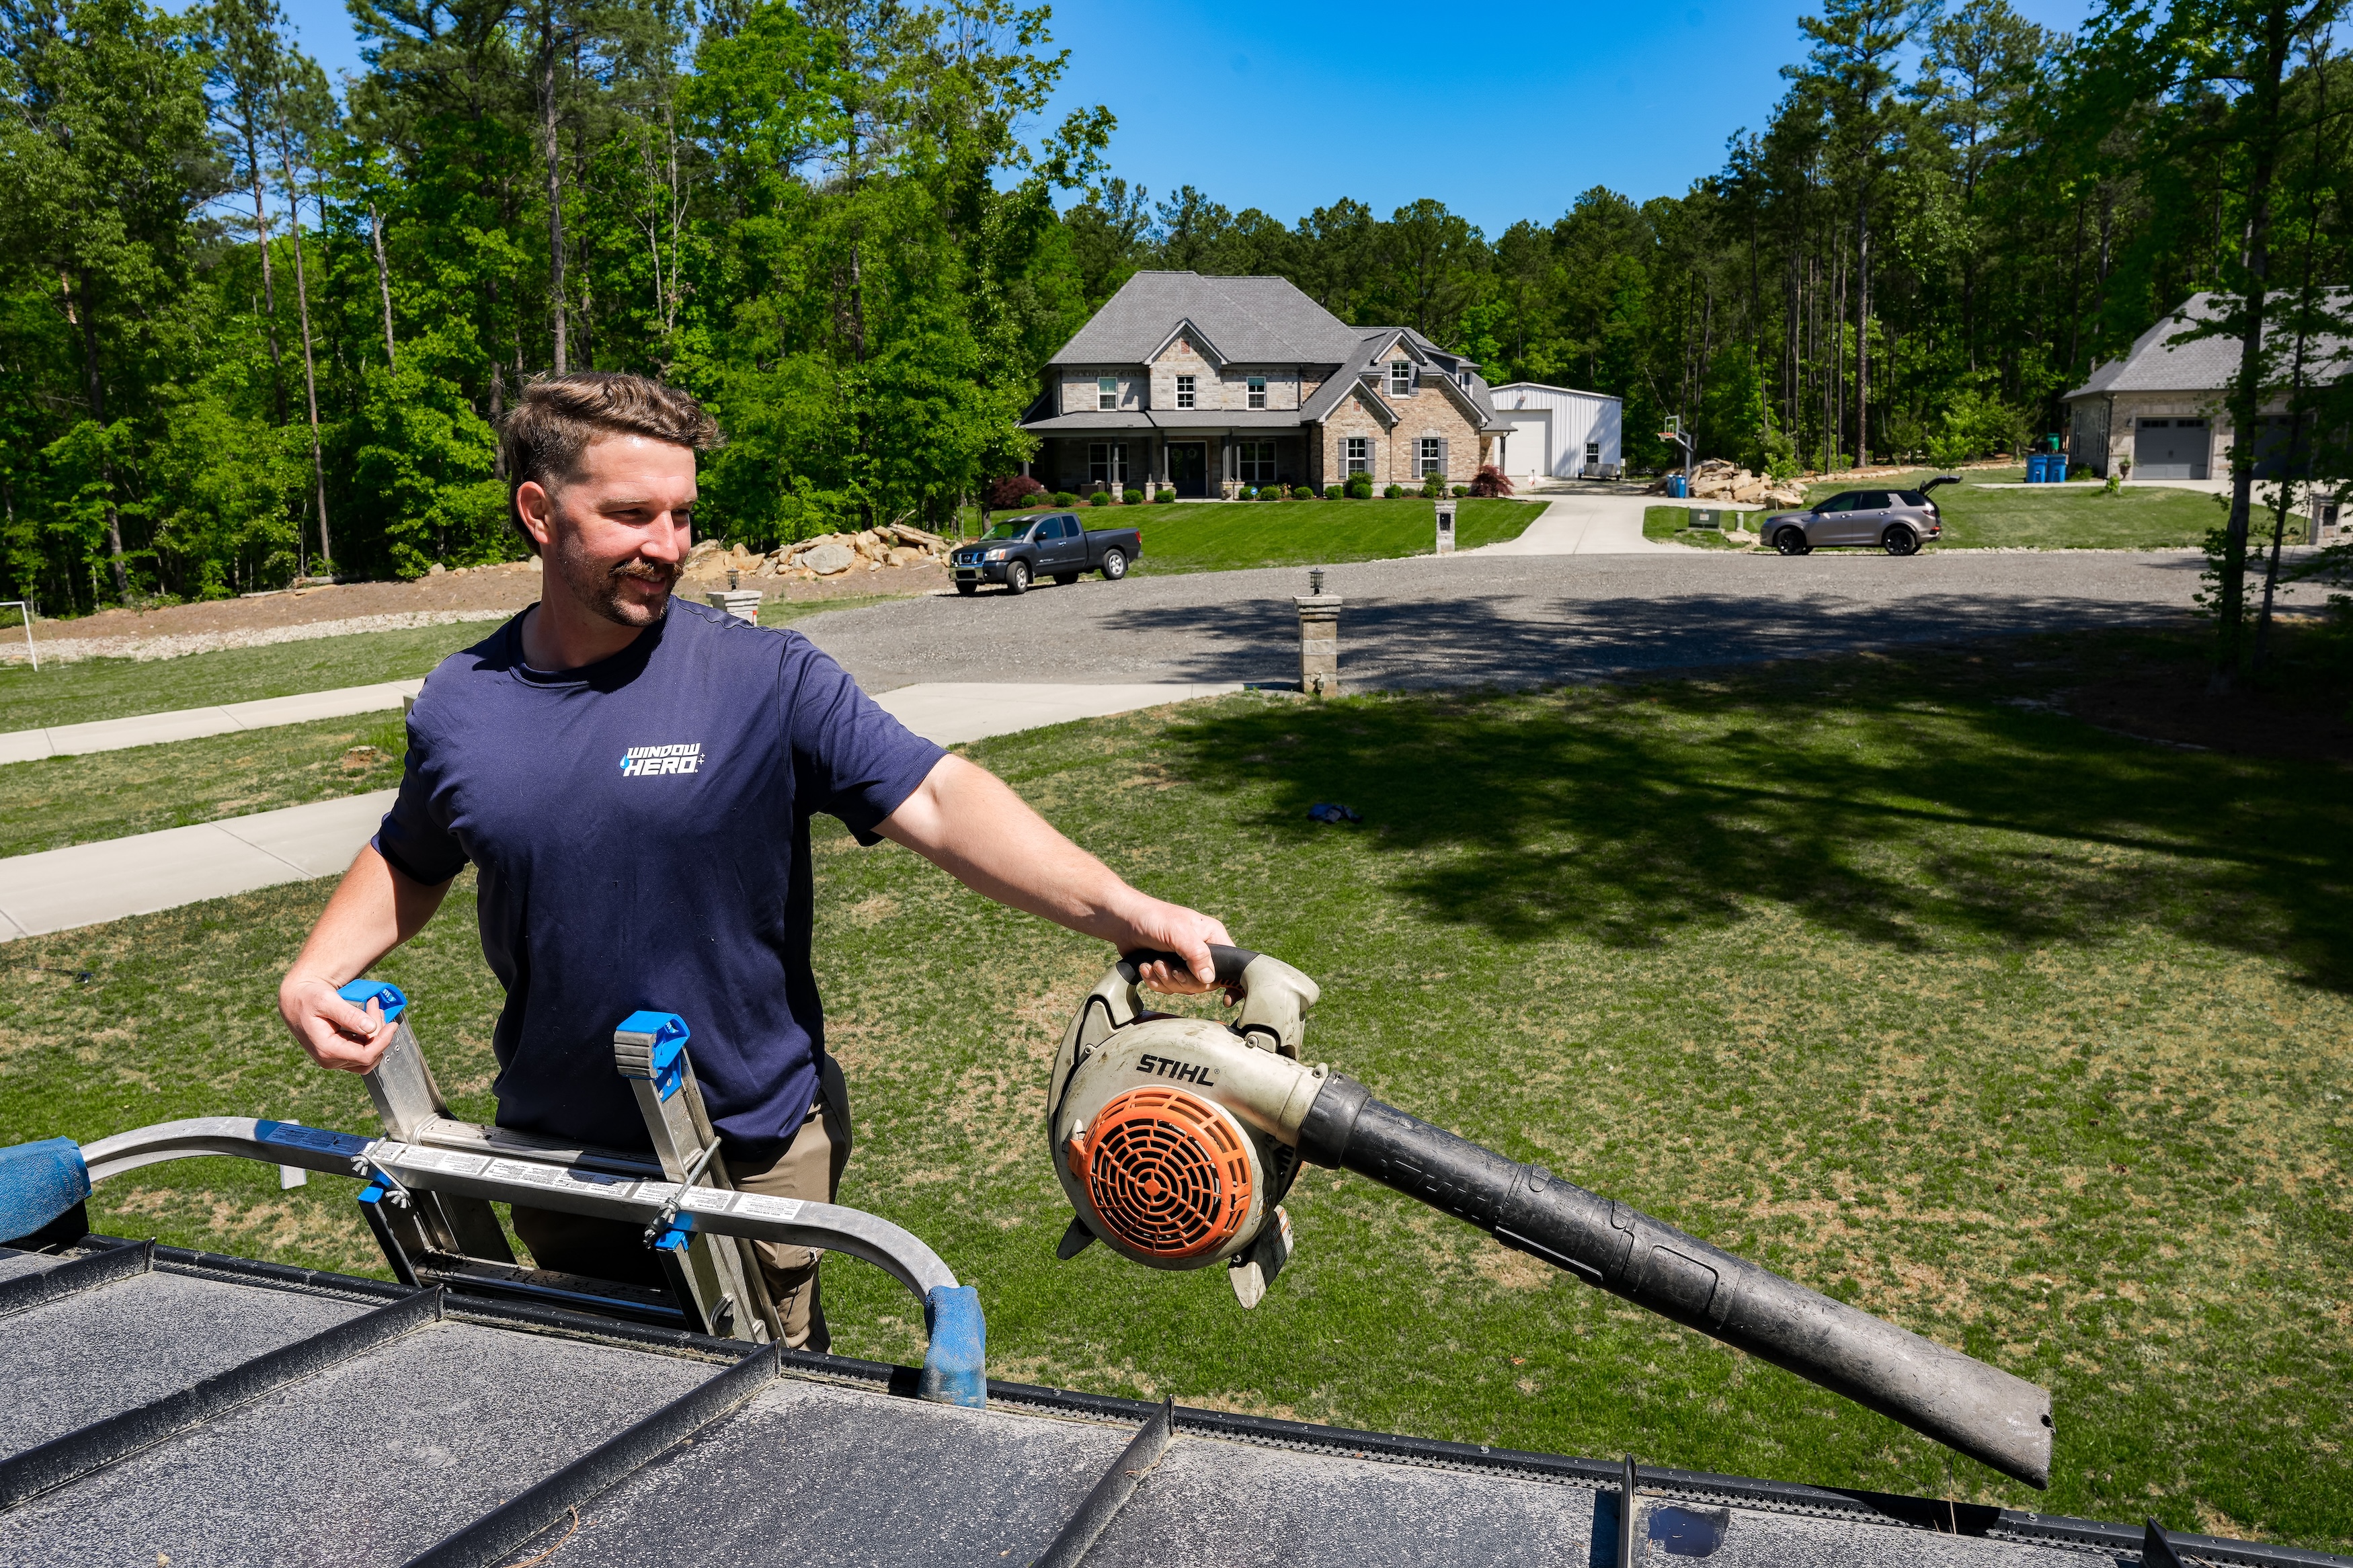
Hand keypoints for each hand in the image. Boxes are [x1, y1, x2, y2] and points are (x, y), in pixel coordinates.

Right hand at [279, 975, 397, 1072]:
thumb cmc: (309, 998)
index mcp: (327, 1050)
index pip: (365, 1056)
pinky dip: (369, 1036)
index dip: (383, 1041)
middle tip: (375, 1005)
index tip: (392, 1025)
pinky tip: (367, 1017)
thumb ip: (348, 1015)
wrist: (296, 999)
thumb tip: (370, 1027)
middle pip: (369, 1054)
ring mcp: (335, 1059)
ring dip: (376, 1034)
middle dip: (379, 1031)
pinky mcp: (339, 1054)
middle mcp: (330, 1060)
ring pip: (367, 1054)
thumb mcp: (327, 1001)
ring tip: (372, 1008)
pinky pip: (362, 1051)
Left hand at [1108, 894, 1234, 995]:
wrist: (1123, 920)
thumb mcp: (1178, 932)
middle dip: (1182, 979)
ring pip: (1184, 988)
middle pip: (1204, 983)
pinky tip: (1145, 967)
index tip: (1226, 1000)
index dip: (1230, 983)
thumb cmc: (1152, 918)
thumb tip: (1209, 979)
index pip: (1230, 964)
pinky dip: (1154, 981)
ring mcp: (1184, 962)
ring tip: (1153, 963)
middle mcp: (1201, 951)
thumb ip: (1197, 954)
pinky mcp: (1167, 970)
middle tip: (1167, 967)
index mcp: (1212, 937)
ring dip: (1165, 979)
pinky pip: (1167, 988)